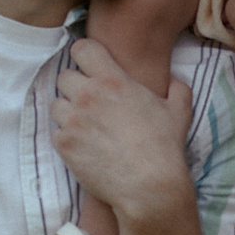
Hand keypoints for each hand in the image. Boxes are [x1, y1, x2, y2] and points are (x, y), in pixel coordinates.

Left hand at [49, 39, 194, 221]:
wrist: (148, 186)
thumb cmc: (164, 147)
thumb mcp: (179, 111)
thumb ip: (177, 87)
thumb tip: (172, 80)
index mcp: (113, 80)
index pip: (82, 49)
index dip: (85, 56)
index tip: (90, 67)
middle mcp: (88, 95)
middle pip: (64, 77)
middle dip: (75, 87)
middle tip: (90, 103)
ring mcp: (73, 120)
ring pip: (56, 105)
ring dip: (67, 113)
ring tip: (85, 126)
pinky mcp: (64, 145)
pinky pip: (55, 133)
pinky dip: (66, 139)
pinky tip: (83, 147)